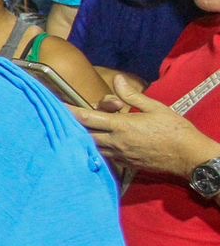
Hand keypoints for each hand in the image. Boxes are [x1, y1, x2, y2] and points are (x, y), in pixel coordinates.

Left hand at [72, 75, 219, 178]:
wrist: (190, 157)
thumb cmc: (175, 130)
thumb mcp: (155, 108)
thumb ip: (131, 95)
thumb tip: (116, 80)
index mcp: (121, 126)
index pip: (87, 117)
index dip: (69, 111)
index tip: (55, 106)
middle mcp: (116, 142)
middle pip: (84, 133)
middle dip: (73, 125)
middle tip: (63, 117)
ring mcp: (119, 156)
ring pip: (92, 146)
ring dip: (84, 136)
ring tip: (77, 128)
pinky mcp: (125, 165)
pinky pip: (103, 155)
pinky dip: (96, 148)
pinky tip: (95, 142)